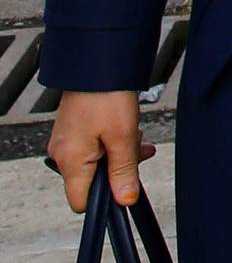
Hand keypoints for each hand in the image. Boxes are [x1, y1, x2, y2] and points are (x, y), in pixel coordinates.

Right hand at [47, 90, 153, 213]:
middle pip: (90, 181)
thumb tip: (125, 200)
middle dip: (117, 169)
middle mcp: (62, 154)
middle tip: (138, 151)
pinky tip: (127, 129)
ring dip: (118, 153)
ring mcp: (66, 141)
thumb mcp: (122, 136)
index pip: (81, 201)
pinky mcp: (73, 129)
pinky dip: (111, 141)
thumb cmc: (107, 96)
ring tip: (136, 134)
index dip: (105, 198)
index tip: (126, 182)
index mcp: (70, 162)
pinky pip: (93, 146)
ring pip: (95, 161)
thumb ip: (123, 171)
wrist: (98, 60)